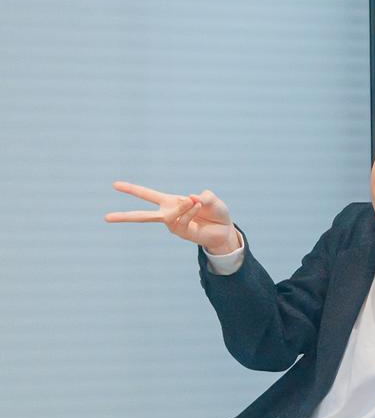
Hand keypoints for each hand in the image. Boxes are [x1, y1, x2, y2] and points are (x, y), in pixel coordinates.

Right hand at [105, 182, 241, 254]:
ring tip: (195, 202)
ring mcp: (173, 225)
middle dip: (125, 216)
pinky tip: (198, 208)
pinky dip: (190, 212)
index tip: (114, 185)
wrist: (225, 230)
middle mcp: (168, 214)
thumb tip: (192, 198)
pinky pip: (182, 219)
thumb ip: (203, 197)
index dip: (131, 189)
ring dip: (182, 206)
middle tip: (106, 218)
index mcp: (170, 202)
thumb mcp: (211, 200)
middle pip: (143, 216)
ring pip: (167, 214)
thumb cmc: (215, 212)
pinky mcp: (181, 233)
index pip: (147, 195)